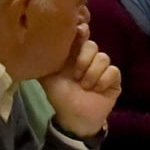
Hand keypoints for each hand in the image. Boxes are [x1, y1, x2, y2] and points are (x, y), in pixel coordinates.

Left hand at [40, 24, 121, 138]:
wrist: (75, 118)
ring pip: (103, 58)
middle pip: (92, 45)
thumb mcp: (47, 78)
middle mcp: (89, 59)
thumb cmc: (61, 97)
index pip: (80, 36)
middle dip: (84, 59)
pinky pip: (113, 71)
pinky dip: (103, 80)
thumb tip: (35, 43)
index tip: (79, 31)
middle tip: (76, 75)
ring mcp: (103, 68)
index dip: (81, 32)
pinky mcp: (114, 79)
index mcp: (73, 55)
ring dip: (92, 74)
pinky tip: (97, 89)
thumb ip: (45, 60)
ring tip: (85, 86)